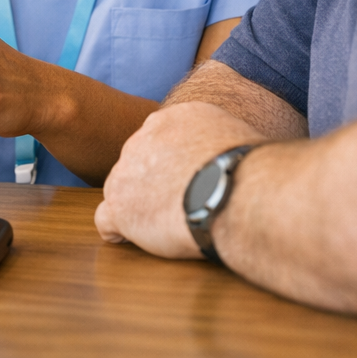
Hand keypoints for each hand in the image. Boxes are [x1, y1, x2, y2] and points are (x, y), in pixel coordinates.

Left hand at [95, 101, 265, 258]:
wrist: (237, 192)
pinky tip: (135, 238)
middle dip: (153, 184)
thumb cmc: (249, 172)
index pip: (158, 142)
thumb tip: (220, 157)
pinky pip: (106, 220)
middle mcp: (142, 137)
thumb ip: (213, 141)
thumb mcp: (233, 136)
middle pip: (137, 165)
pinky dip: (119, 231)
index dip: (170, 166)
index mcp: (170, 119)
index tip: (186, 182)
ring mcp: (126, 171)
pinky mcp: (120, 205)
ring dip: (138, 207)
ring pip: (121, 190)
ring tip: (169, 224)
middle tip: (180, 205)